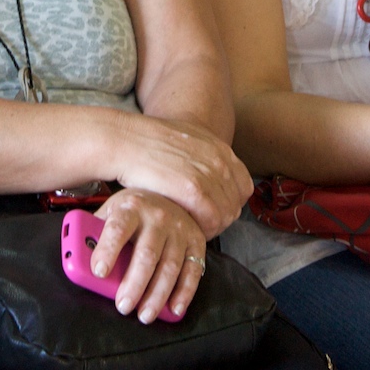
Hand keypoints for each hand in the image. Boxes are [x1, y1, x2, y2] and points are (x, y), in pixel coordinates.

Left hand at [89, 188, 209, 323]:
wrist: (170, 195)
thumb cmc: (134, 212)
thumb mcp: (112, 211)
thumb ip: (96, 232)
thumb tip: (79, 257)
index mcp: (131, 207)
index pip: (118, 229)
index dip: (108, 250)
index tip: (99, 272)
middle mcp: (158, 217)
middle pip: (146, 254)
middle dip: (134, 284)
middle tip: (123, 306)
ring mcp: (179, 230)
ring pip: (169, 267)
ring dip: (157, 295)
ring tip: (144, 315)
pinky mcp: (196, 242)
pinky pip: (192, 271)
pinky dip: (184, 293)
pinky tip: (173, 309)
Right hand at [102, 112, 250, 236]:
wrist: (126, 140)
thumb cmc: (148, 144)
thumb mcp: (186, 142)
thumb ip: (204, 158)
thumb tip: (211, 178)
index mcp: (221, 149)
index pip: (244, 187)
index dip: (230, 204)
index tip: (212, 212)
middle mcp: (220, 160)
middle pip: (236, 204)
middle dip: (220, 219)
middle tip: (199, 226)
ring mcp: (209, 173)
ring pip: (226, 215)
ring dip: (210, 228)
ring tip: (190, 230)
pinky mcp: (193, 188)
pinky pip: (212, 220)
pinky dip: (202, 230)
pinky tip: (185, 228)